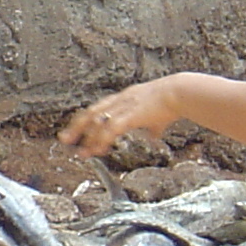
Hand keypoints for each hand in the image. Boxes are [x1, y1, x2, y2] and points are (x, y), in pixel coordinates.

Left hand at [58, 79, 180, 155]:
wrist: (180, 92)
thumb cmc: (173, 100)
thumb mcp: (158, 115)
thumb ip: (152, 126)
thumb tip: (153, 135)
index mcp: (125, 97)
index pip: (99, 107)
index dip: (86, 119)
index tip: (77, 129)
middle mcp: (120, 100)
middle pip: (91, 112)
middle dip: (76, 127)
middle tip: (64, 139)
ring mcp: (123, 106)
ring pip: (98, 122)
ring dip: (88, 139)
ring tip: (82, 153)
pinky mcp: (130, 115)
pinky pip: (110, 129)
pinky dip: (102, 140)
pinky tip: (98, 150)